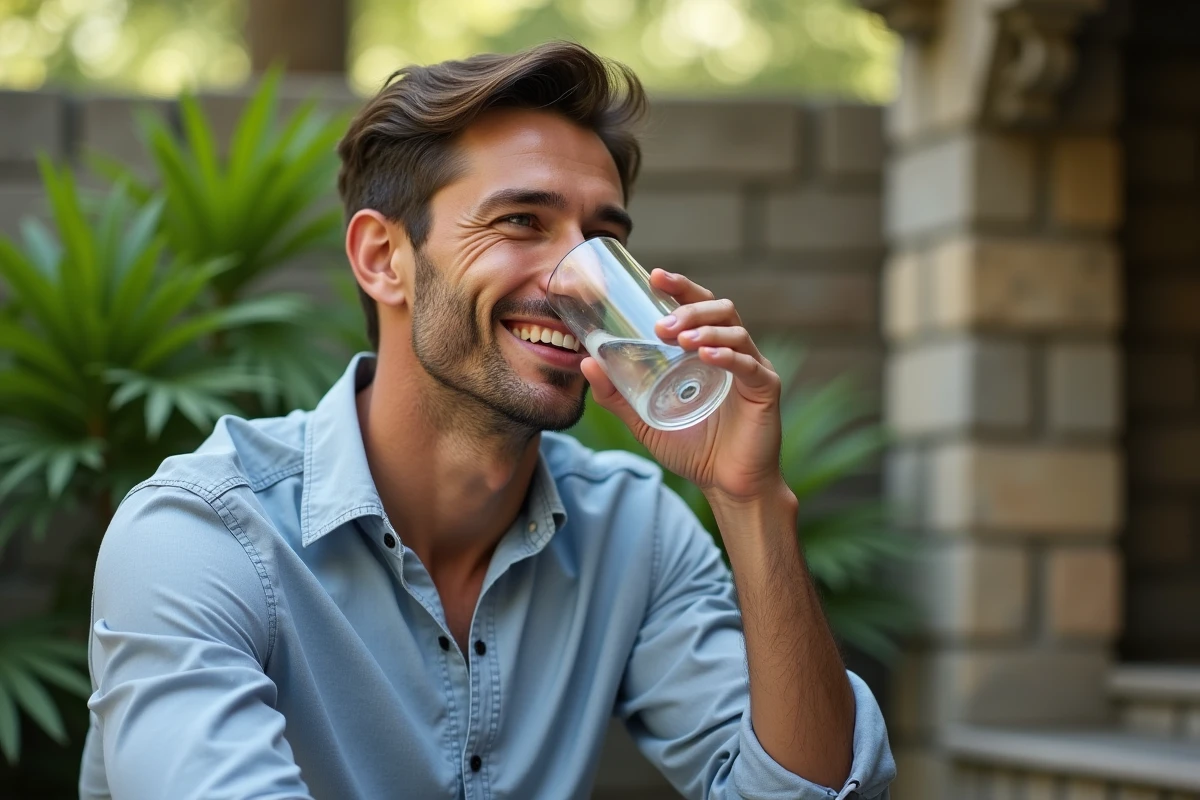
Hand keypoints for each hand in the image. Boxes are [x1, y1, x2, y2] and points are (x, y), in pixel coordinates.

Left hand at [580, 269, 786, 505]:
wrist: (726, 485)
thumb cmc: (693, 449)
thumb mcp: (645, 419)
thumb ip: (617, 394)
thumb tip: (588, 361)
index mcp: (707, 350)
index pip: (697, 306)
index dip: (679, 286)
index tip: (654, 275)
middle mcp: (733, 352)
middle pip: (720, 308)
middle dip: (689, 307)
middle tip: (660, 325)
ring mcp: (753, 368)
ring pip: (735, 330)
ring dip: (705, 329)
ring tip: (679, 338)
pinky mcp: (766, 389)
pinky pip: (749, 365)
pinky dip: (727, 356)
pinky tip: (705, 356)